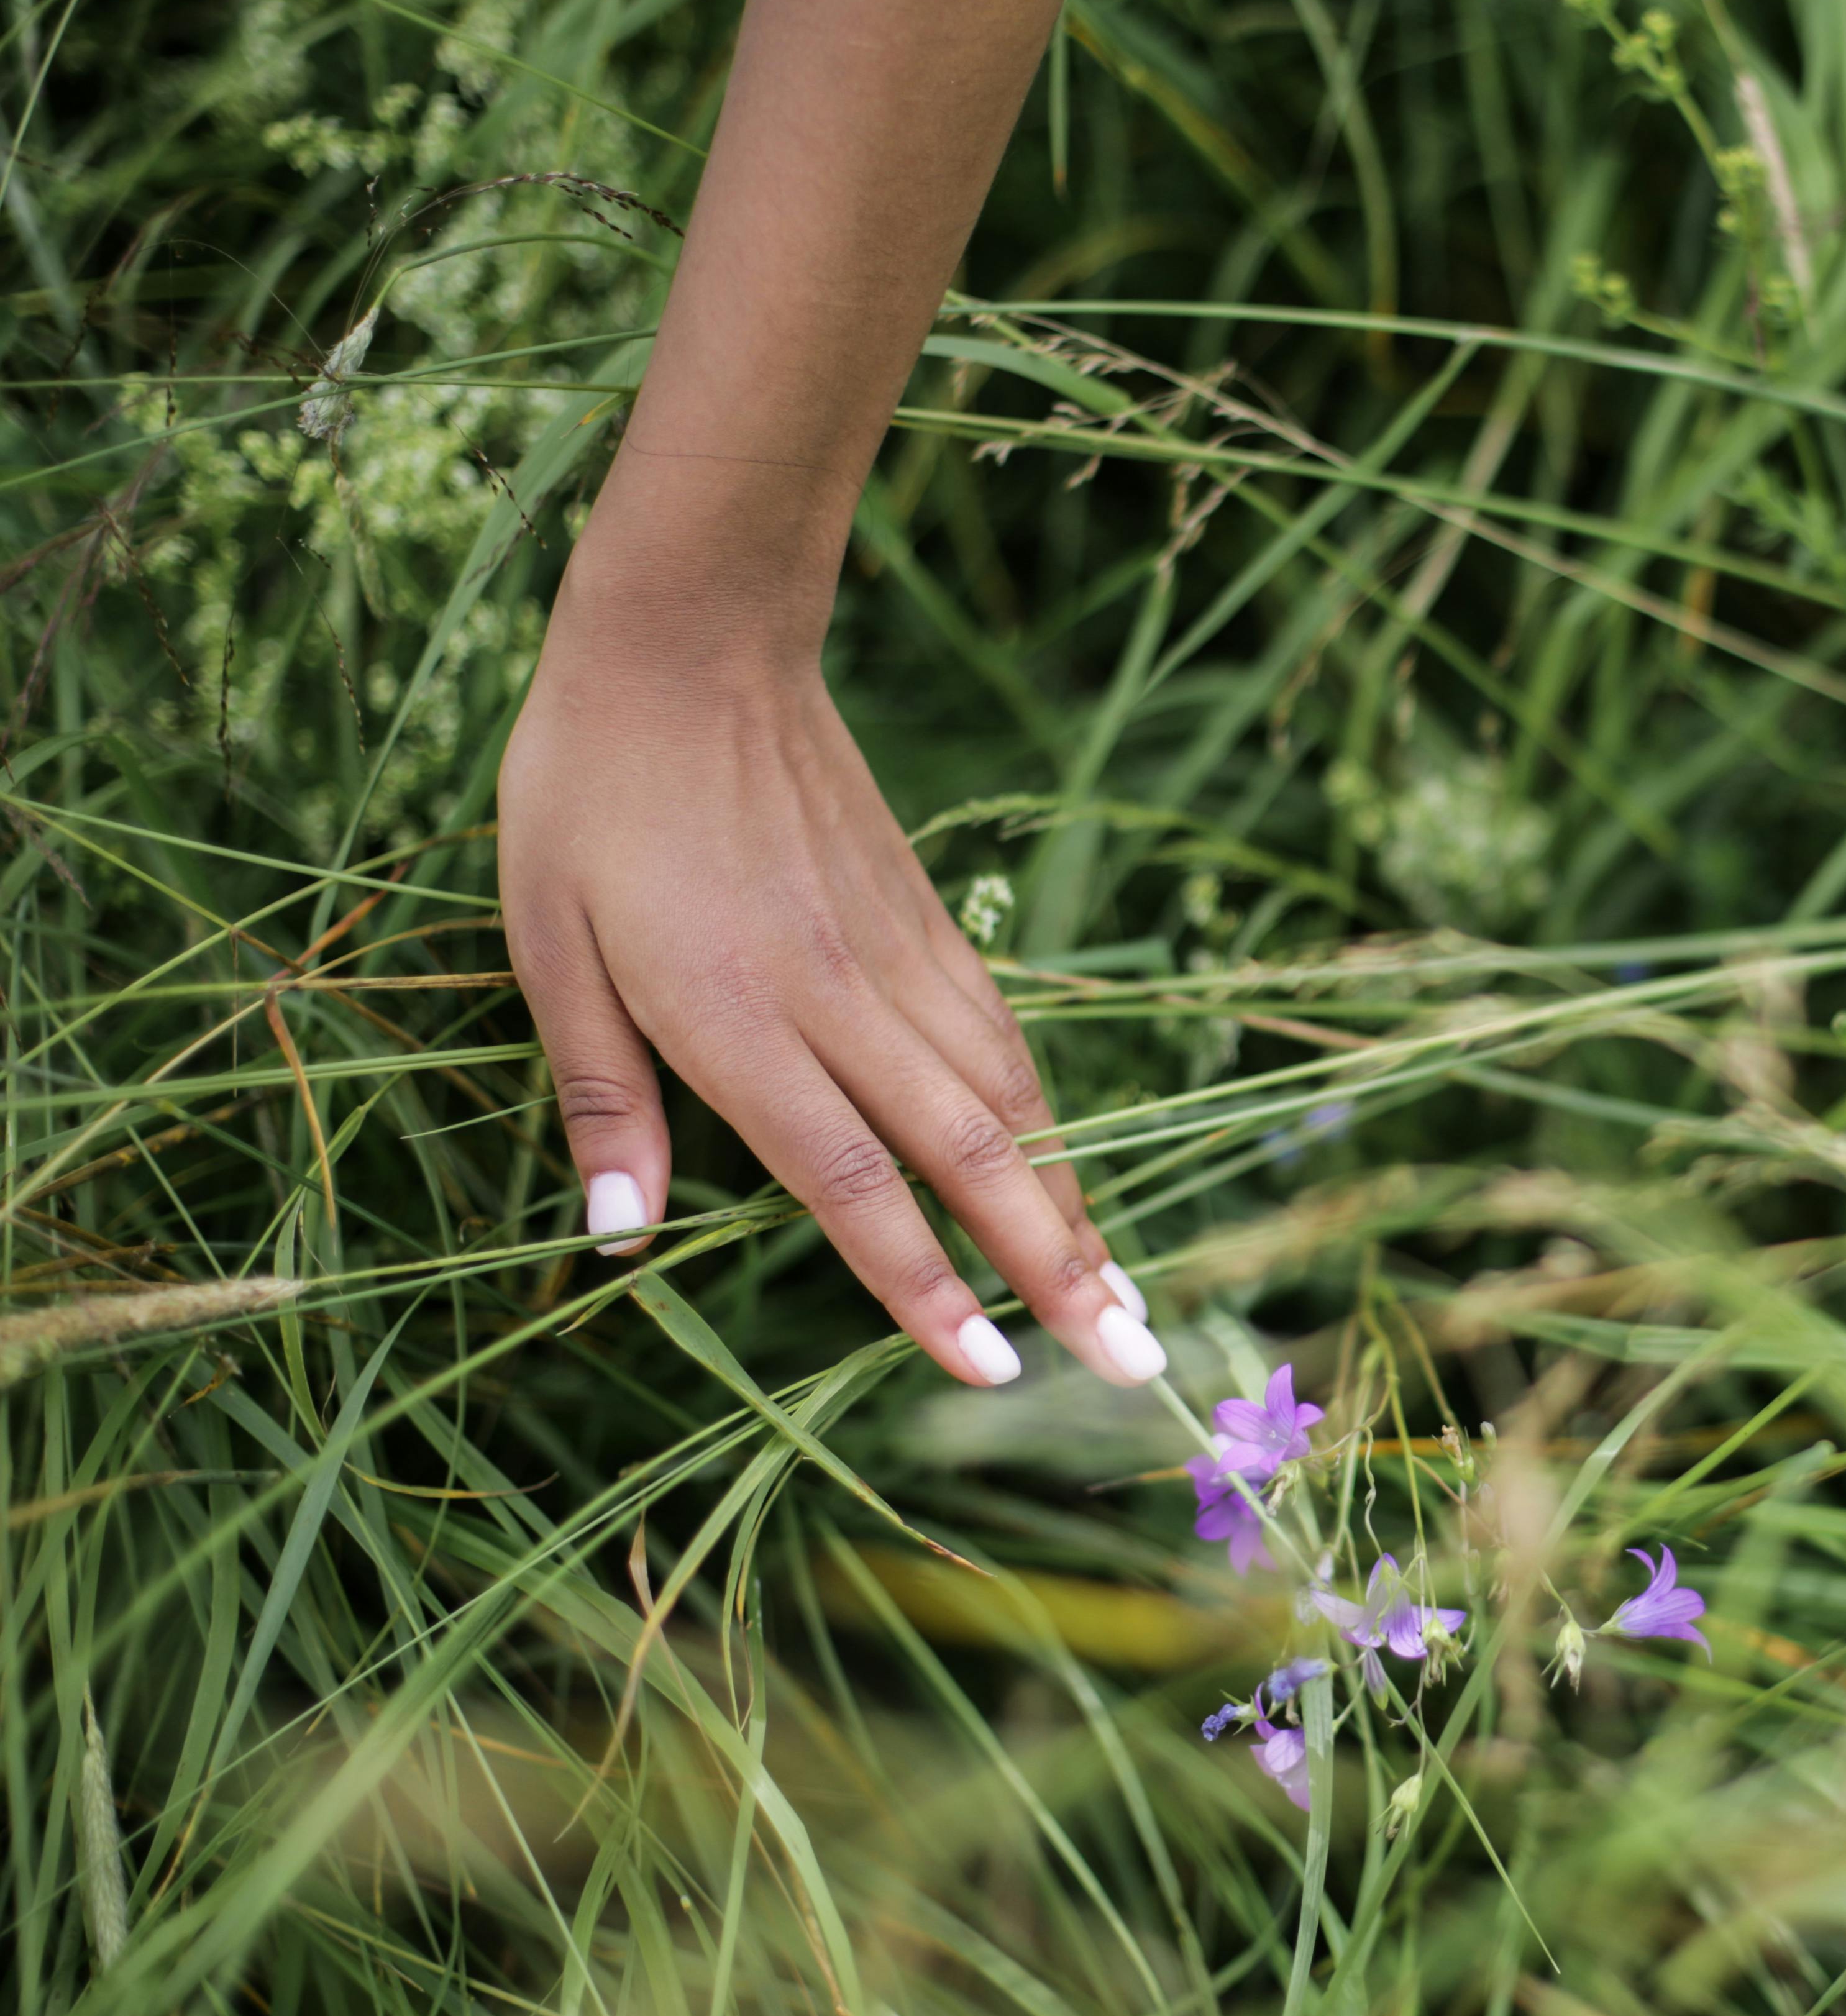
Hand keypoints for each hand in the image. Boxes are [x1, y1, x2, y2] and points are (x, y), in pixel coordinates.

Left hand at [499, 543, 1160, 1389]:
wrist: (693, 641)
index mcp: (736, 1017)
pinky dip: (1046, 1117)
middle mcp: (838, 998)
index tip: (990, 1374)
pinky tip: (1070, 1171)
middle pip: (969, 1155)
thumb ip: (602, 1097)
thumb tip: (618, 1239)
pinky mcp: (922, 917)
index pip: (850, 1182)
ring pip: (1007, 1099)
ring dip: (1070, 1204)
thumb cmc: (590, 794)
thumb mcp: (546, 946)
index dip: (922, 1286)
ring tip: (1124, 1293)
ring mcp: (895, 953)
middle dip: (1053, 1270)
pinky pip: (999, 1035)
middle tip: (1128, 1361)